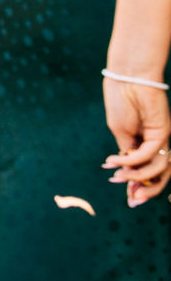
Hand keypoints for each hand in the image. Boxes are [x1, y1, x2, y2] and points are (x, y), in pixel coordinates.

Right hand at [105, 78, 170, 206]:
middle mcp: (158, 144)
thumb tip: (123, 171)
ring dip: (138, 178)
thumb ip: (125, 151)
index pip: (148, 171)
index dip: (141, 187)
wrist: (127, 78)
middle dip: (147, 191)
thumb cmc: (121, 100)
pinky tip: (116, 161)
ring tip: (118, 178)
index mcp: (146, 143)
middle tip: (132, 202)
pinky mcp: (164, 132)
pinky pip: (150, 154)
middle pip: (160, 175)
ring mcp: (163, 139)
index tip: (128, 200)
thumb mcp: (119, 131)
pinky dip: (133, 160)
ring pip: (159, 169)